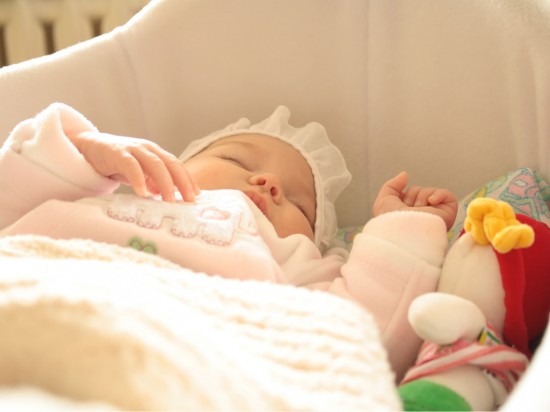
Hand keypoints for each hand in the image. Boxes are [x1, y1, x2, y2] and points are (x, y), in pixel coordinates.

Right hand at [69, 131, 199, 201]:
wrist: (88, 147)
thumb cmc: (116, 162)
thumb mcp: (139, 172)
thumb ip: (153, 181)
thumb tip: (166, 194)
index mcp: (156, 153)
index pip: (177, 166)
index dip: (188, 179)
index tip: (196, 195)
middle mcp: (148, 149)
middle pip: (171, 164)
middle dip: (182, 183)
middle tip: (188, 201)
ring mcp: (133, 149)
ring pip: (155, 164)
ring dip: (165, 183)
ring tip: (169, 201)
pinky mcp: (117, 153)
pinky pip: (131, 166)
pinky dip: (139, 179)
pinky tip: (143, 193)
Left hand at [373, 171, 457, 229]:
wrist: (401, 231)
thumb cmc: (389, 220)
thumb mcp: (384, 200)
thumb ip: (392, 185)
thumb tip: (405, 175)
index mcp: (410, 214)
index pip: (410, 194)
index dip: (405, 196)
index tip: (400, 206)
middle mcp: (423, 215)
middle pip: (419, 191)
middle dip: (412, 196)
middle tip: (408, 209)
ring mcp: (436, 215)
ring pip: (430, 192)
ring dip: (421, 197)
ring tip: (418, 211)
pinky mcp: (448, 214)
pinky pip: (447, 195)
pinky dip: (439, 194)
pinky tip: (431, 202)